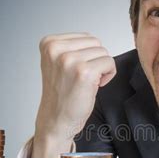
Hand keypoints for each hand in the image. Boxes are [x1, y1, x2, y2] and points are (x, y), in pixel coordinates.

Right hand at [33, 33, 115, 157]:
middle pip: (96, 42)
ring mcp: (70, 60)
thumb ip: (71, 47)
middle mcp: (56, 49)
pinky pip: (109, 63)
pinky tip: (94, 86)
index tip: (75, 71)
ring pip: (104, 52)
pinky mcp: (84, 72)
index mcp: (49, 43)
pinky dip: (108, 75)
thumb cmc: (61, 95)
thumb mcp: (58, 63)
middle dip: (95, 60)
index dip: (87, 55)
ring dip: (101, 68)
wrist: (56, 120)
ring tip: (86, 83)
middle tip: (82, 78)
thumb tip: (94, 41)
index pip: (86, 37)